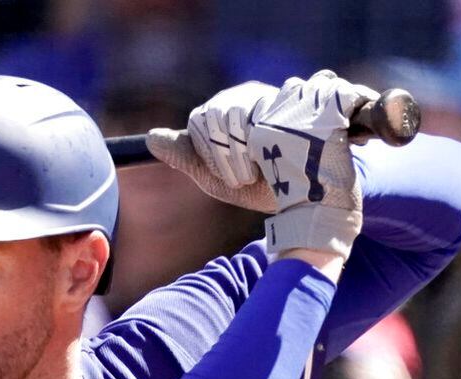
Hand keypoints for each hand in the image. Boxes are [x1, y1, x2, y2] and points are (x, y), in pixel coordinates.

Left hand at [148, 71, 378, 257]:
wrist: (307, 201)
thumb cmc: (259, 185)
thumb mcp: (216, 176)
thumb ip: (186, 155)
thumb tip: (151, 138)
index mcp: (230, 107)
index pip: (203, 119)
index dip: (212, 153)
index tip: (233, 176)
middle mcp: (253, 95)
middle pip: (217, 115)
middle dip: (228, 155)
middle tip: (252, 174)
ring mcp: (281, 94)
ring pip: (238, 114)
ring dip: (248, 153)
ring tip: (269, 167)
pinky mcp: (308, 99)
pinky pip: (275, 108)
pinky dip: (274, 139)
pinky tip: (288, 152)